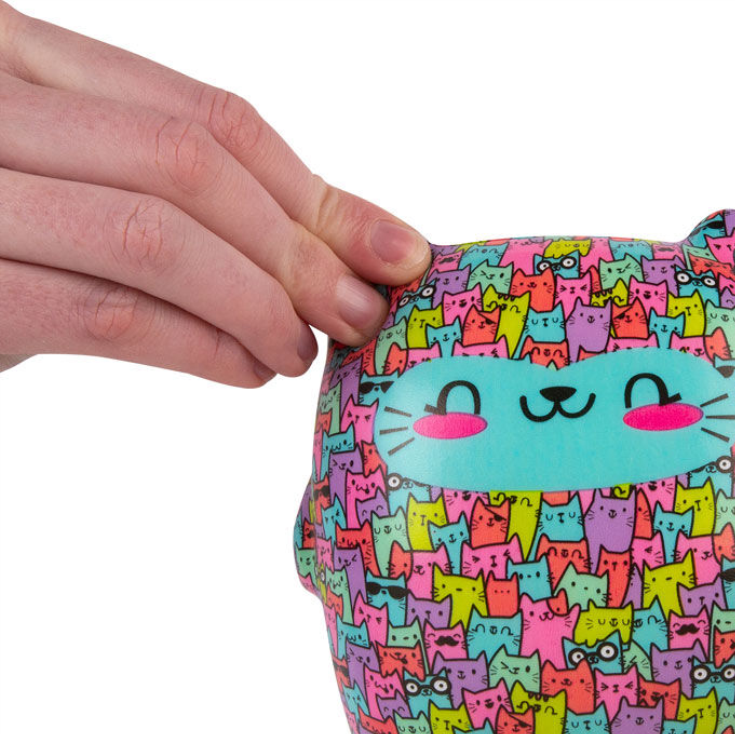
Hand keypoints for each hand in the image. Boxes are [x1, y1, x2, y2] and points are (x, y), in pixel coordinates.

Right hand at [0, 3, 429, 385]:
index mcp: (18, 57)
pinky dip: (202, 347)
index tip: (392, 251)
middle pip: (190, 165)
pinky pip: (112, 311)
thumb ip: (179, 194)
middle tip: (359, 315)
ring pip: (156, 234)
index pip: (205, 114)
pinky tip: (244, 370)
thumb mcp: (75, 190)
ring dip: (258, 304)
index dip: (315, 191)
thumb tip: (344, 242)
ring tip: (298, 351)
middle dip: (300, 250)